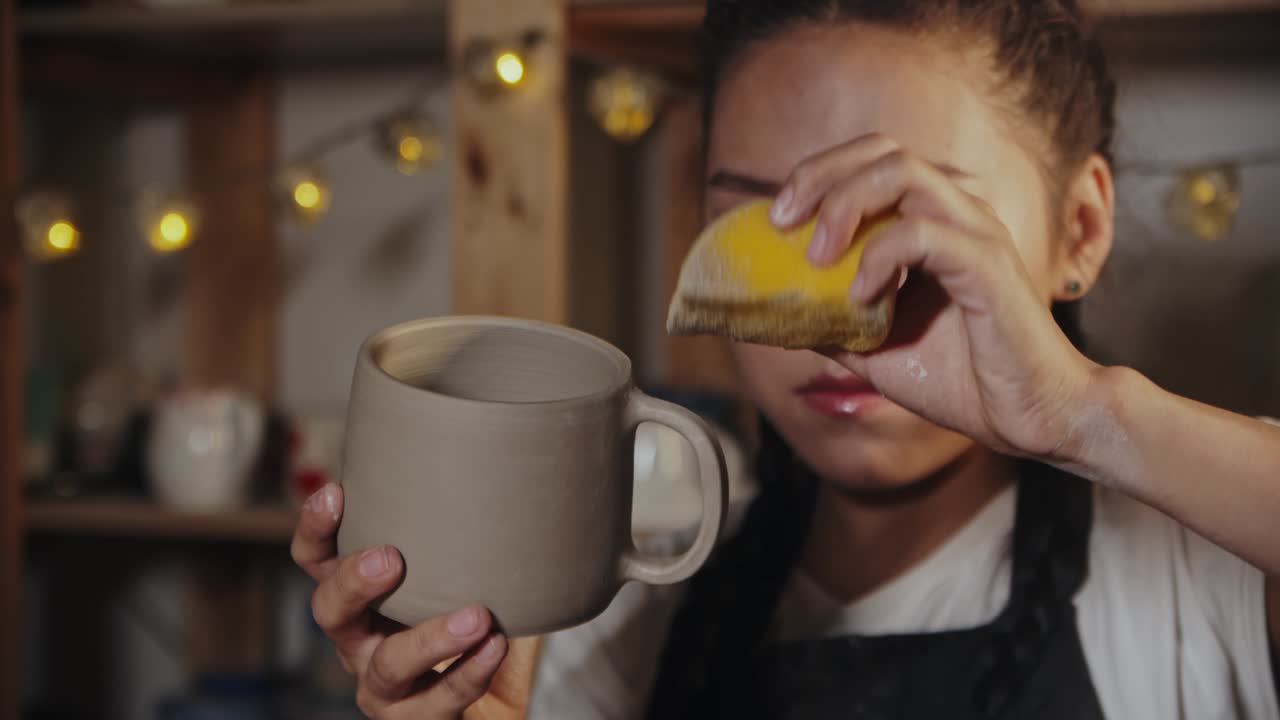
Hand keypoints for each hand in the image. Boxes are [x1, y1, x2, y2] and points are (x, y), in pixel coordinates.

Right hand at [291, 484, 537, 718]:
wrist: (471, 691)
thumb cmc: (453, 608)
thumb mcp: (438, 569)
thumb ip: (443, 528)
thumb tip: (485, 458)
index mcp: (353, 597)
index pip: (314, 560)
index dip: (316, 529)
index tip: (336, 493)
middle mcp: (356, 639)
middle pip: (330, 612)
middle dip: (354, 583)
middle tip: (391, 558)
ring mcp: (382, 684)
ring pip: (389, 666)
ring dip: (431, 639)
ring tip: (477, 617)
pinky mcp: (415, 718)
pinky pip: (439, 700)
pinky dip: (471, 672)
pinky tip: (496, 646)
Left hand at [770, 133, 1096, 458]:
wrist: (1026, 418)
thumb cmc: (961, 380)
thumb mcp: (872, 348)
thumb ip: (827, 321)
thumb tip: (767, 312)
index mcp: (932, 223)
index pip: (870, 163)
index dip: (817, 176)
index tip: (774, 219)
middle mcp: (956, 214)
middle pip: (882, 151)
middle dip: (821, 174)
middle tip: (781, 220)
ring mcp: (975, 233)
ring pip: (904, 172)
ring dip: (845, 203)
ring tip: (816, 255)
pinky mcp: (987, 265)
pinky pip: (923, 233)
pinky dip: (880, 256)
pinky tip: (861, 295)